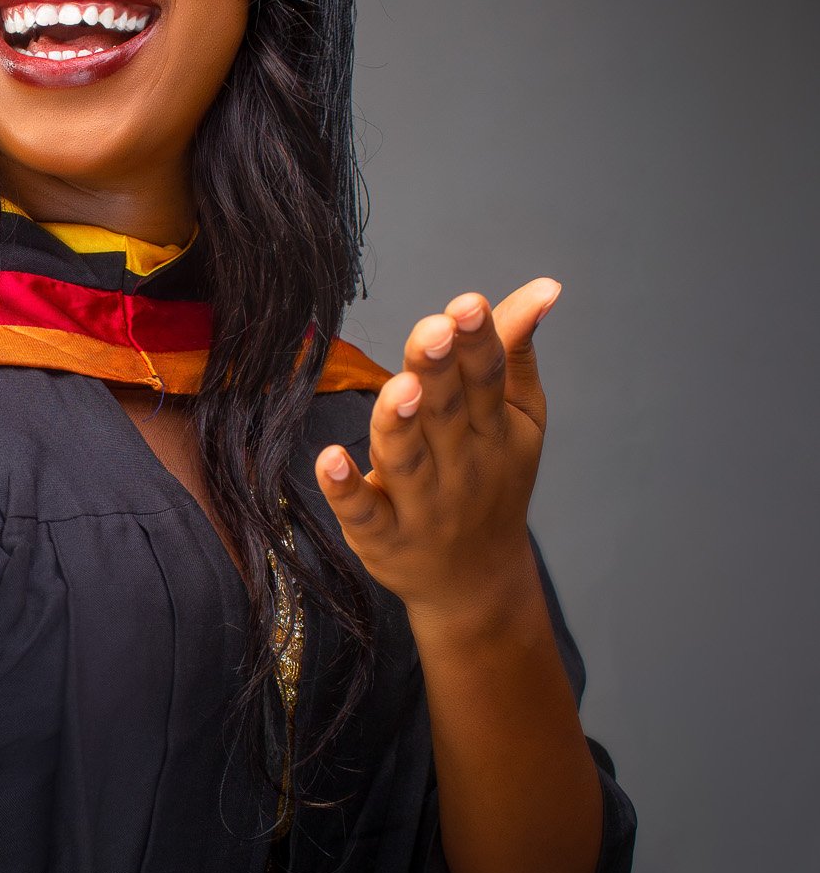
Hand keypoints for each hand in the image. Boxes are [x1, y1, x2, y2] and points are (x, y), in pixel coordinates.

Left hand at [313, 281, 560, 629]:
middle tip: (434, 329)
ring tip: (398, 389)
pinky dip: (346, 488)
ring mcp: (421, 505)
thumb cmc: (495, 481)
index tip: (467, 303)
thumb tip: (543, 287)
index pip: (486, 379)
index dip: (478, 341)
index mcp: (494, 430)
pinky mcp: (382, 537)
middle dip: (439, 369)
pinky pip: (362, 512)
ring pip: (407, 460)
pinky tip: (329, 459)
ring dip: (399, 425)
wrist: (478, 584)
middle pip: (446, 411)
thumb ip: (514, 350)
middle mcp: (460, 466)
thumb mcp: (520, 419)